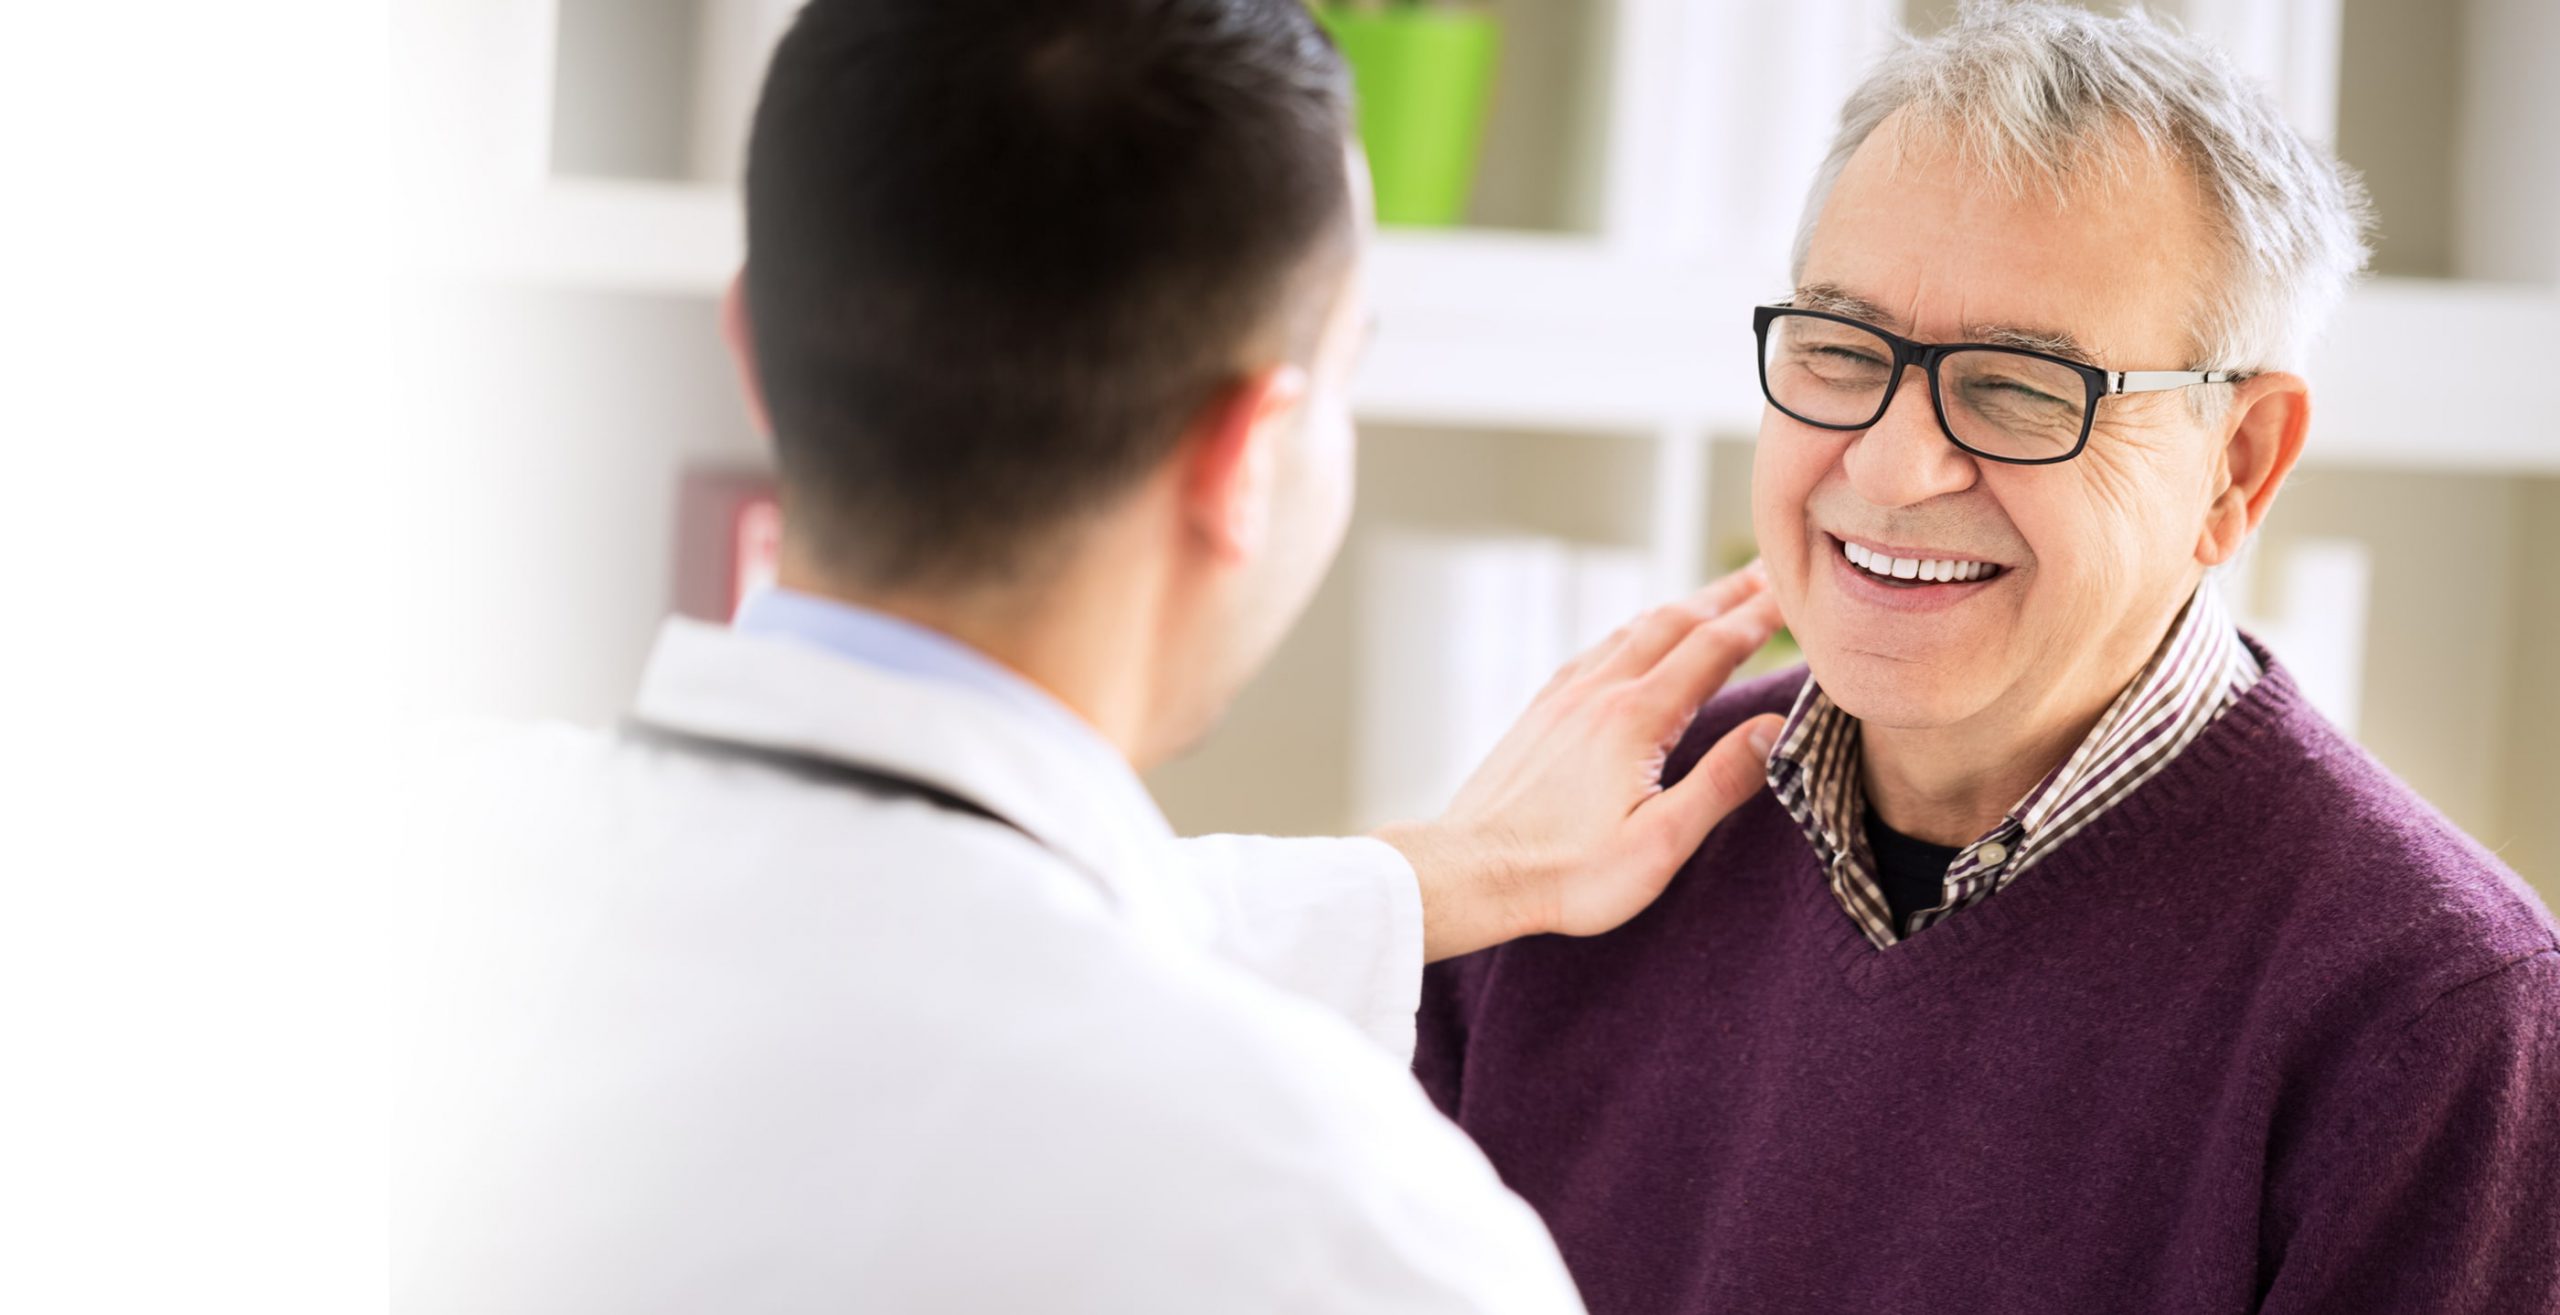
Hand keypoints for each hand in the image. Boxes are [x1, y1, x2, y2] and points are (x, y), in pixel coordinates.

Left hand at [1376, 565, 1786, 961]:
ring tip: (1714, 599)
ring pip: (1632, 631)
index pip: (1714, 649)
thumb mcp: (1659, 843)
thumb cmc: (1567, 873)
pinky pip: (1596, 652)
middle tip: (1767, 573)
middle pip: (1674, 623)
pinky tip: (1634, 640)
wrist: (1470, 872)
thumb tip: (1774, 727)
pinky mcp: (1541, 712)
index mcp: (1635, 718)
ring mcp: (1564, 697)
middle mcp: (1598, 692)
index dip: (1759, 618)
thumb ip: (1720, 782)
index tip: (1796, 594)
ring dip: (1681, 608)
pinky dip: (1632, 632)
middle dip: (1726, 596)